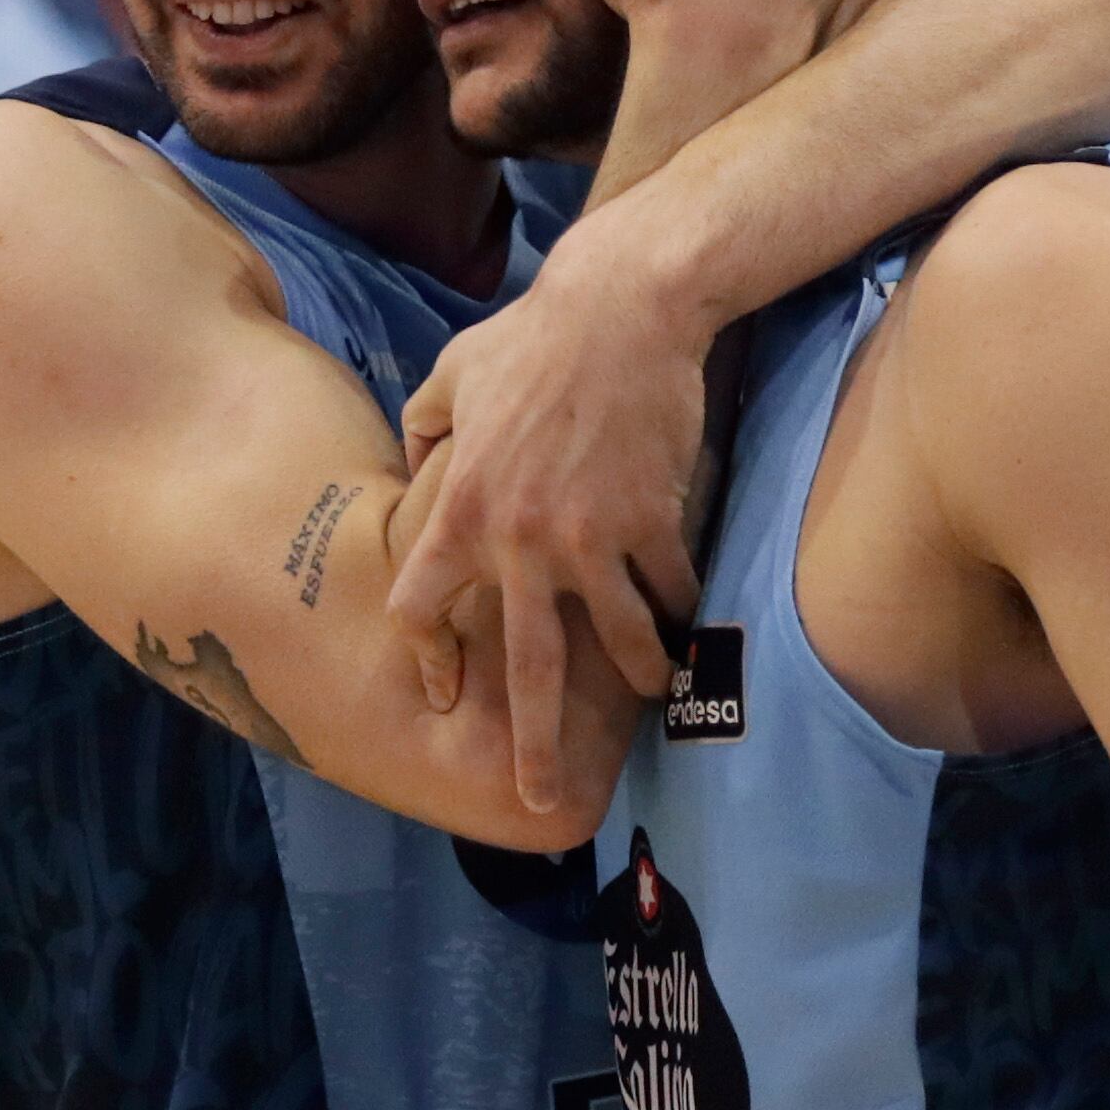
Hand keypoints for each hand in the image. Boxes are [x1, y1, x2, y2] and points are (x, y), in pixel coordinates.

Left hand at [390, 216, 703, 799]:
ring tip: (654, 696)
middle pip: (526, 666)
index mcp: (461, 510)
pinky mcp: (653, 521)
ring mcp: (591, 537)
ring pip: (617, 639)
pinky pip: (670, 586)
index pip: (423, 608)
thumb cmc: (531, 338)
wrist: (621, 309)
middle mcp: (522, 540)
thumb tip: (415, 468)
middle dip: (532, 744)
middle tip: (539, 800)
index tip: (443, 692)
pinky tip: (694, 619)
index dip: (429, 657)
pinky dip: (683, 606)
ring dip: (637, 676)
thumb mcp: (451, 376)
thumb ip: (425, 430)